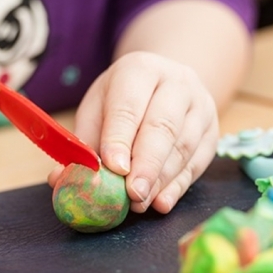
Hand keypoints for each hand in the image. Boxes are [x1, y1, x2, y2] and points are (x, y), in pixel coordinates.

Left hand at [49, 51, 218, 213]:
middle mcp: (176, 82)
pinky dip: (178, 186)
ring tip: (140, 203)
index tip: (114, 168)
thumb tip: (60, 179)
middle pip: (163, 126)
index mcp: (139, 69)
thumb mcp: (98, 108)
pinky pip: (198, 162)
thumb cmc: (124, 99)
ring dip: (160, 180)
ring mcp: (200, 106)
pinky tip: (162, 202)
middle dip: (146, 164)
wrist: (166, 83)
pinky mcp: (213, 131)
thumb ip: (83, 143)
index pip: (129, 106)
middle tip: (132, 194)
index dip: (121, 138)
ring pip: (183, 146)